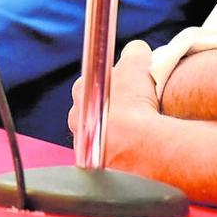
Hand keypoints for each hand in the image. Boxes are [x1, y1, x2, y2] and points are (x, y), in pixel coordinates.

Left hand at [69, 40, 163, 172]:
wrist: (139, 145)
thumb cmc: (134, 102)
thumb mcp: (137, 62)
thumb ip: (134, 52)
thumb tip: (137, 51)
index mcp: (81, 90)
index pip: (93, 82)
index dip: (111, 83)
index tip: (126, 87)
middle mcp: (77, 118)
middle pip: (94, 109)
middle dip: (110, 109)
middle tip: (134, 109)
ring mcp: (84, 144)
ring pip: (99, 134)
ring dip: (115, 133)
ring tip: (138, 132)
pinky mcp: (96, 165)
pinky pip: (108, 154)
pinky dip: (120, 152)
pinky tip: (136, 148)